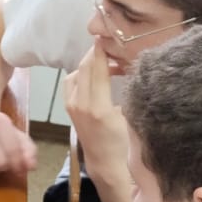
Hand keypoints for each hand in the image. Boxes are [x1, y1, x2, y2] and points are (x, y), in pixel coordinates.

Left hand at [63, 45, 129, 183]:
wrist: (105, 163)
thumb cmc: (125, 142)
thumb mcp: (132, 116)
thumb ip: (130, 91)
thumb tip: (132, 66)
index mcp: (98, 107)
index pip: (96, 70)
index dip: (101, 52)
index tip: (109, 38)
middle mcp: (80, 105)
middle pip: (84, 68)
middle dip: (95, 54)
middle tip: (111, 47)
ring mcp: (72, 107)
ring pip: (75, 74)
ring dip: (89, 64)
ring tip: (106, 63)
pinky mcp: (69, 108)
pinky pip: (72, 83)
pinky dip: (82, 74)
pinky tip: (96, 75)